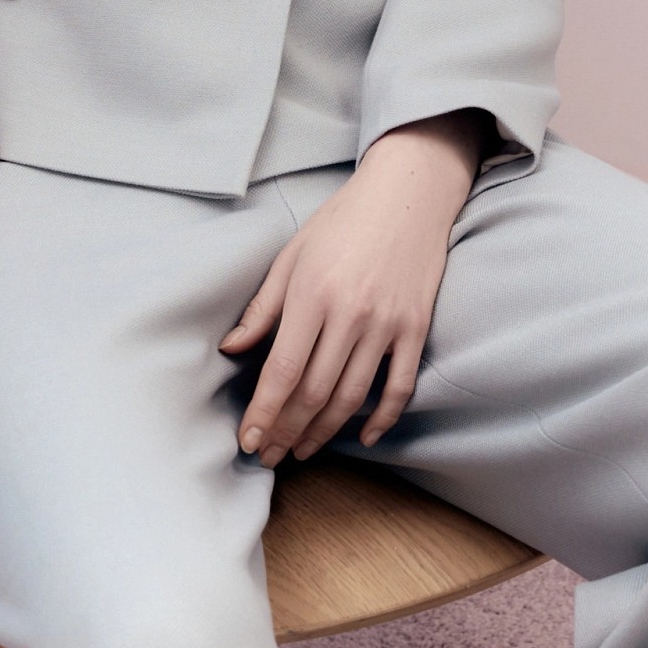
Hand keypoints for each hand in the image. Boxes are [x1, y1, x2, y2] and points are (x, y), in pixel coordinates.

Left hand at [219, 111, 490, 463]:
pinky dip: (381, 418)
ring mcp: (387, 324)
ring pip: (352, 396)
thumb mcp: (293, 255)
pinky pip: (399, 386)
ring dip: (323, 431)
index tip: (248, 439)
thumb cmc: (342, 220)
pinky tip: (362, 435)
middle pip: (314, 392)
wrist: (407, 193)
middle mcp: (350, 313)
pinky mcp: (415, 328)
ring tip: (301, 450)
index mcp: (312, 293)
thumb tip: (232, 348)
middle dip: (286, 431)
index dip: (264, 412)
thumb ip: (263, 307)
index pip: (282, 370)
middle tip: (269, 454)